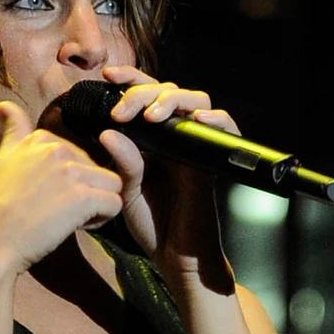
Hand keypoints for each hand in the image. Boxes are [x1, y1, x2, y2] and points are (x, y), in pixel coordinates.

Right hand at [0, 101, 122, 273]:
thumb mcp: (1, 161)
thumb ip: (12, 132)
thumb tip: (2, 105)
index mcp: (40, 139)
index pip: (76, 154)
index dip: (70, 178)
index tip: (49, 196)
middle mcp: (56, 149)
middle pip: (96, 168)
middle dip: (86, 190)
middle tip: (59, 212)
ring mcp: (71, 171)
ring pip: (112, 183)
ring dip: (99, 203)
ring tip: (74, 219)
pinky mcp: (82, 197)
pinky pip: (115, 202)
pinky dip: (103, 219)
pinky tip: (79, 227)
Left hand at [92, 64, 234, 288]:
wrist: (176, 258)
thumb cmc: (152, 224)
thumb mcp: (126, 190)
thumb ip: (122, 162)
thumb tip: (110, 131)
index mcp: (152, 137)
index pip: (144, 96)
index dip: (129, 81)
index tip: (106, 75)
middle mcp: (175, 136)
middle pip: (168, 91)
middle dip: (142, 91)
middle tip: (121, 110)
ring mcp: (196, 146)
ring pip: (196, 100)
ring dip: (173, 100)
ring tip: (152, 116)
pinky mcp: (214, 160)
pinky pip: (226, 130)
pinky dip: (217, 119)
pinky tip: (199, 118)